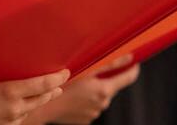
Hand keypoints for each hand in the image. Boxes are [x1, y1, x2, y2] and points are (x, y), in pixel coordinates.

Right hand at [0, 70, 68, 124]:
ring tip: (48, 89)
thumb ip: (3, 78)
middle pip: (43, 97)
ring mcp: (11, 122)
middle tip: (60, 79)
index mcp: (9, 91)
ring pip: (33, 108)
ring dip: (41, 98)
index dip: (57, 78)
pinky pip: (21, 117)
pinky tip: (23, 102)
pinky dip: (25, 109)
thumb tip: (15, 70)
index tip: (65, 71)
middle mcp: (14, 109)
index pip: (43, 84)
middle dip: (53, 88)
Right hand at [24, 58, 139, 124]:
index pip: (128, 78)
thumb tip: (130, 58)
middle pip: (111, 86)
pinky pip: (90, 104)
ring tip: (78, 81)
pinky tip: (73, 93)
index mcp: (104, 91)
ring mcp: (93, 113)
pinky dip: (85, 97)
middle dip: (105, 77)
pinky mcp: (85, 119)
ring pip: (100, 96)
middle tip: (91, 68)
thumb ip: (110, 63)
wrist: (43, 105)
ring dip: (94, 88)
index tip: (133, 60)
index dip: (132, 68)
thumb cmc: (61, 83)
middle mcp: (102, 104)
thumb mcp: (85, 68)